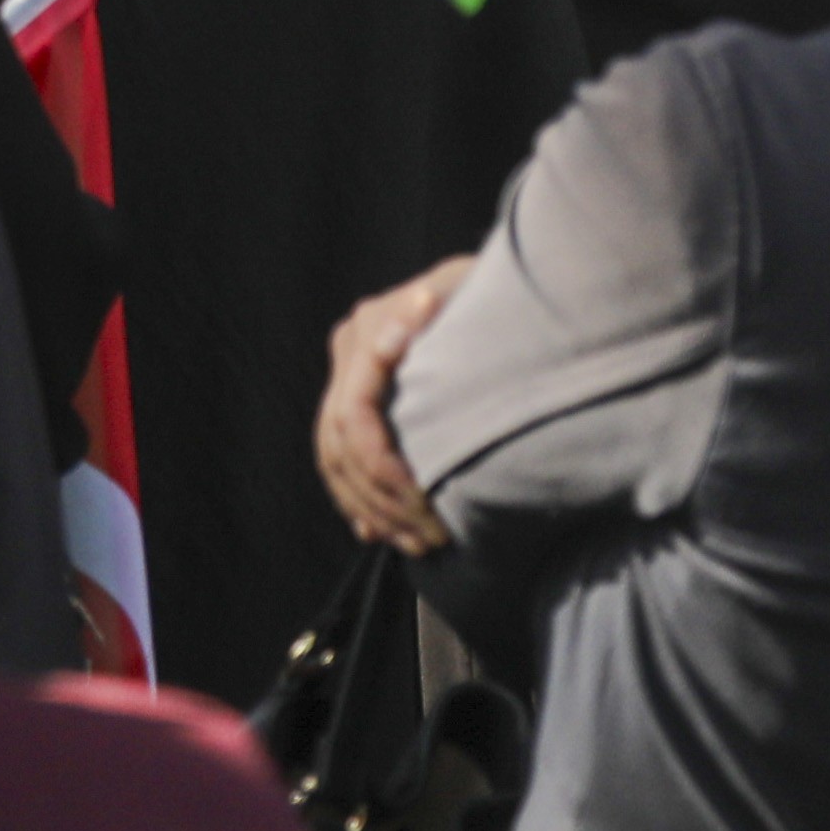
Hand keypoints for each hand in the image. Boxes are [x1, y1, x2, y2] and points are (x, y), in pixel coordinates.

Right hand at [317, 253, 477, 551]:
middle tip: (432, 538)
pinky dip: (361, 502)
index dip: (382, 467)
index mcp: (366, 331)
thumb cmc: (491, 289)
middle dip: (382, 500)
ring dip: (372, 509)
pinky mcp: (360, 403)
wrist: (494, 289)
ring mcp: (349, 380)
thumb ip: (433, 303)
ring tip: (419, 544)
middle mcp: (348, 356)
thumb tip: (401, 329)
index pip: (353, 416)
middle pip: (339, 446)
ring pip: (335, 460)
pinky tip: (381, 533)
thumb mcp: (467, 286)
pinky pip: (342, 462)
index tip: (425, 502)